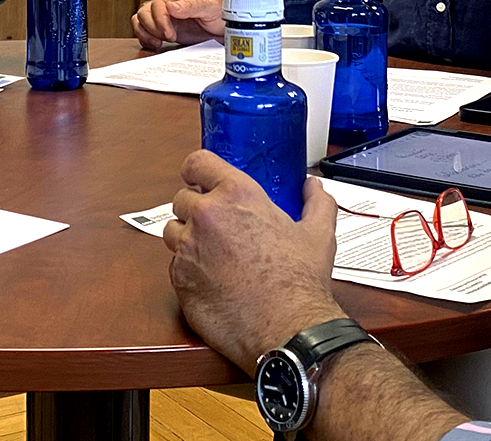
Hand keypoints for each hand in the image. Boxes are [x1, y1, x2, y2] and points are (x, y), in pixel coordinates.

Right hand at [131, 0, 224, 48]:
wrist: (225, 26)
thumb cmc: (221, 12)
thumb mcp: (212, 7)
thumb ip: (192, 6)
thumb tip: (170, 7)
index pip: (159, 2)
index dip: (160, 20)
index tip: (169, 34)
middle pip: (146, 11)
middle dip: (154, 27)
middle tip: (169, 38)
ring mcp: (164, 13)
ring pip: (141, 18)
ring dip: (146, 32)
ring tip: (159, 42)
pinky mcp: (162, 25)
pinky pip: (143, 28)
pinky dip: (145, 37)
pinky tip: (155, 43)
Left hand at [164, 150, 345, 367]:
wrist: (287, 328)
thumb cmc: (300, 282)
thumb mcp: (318, 234)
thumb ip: (316, 202)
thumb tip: (313, 187)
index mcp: (237, 195)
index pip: (197, 163)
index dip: (196, 170)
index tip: (200, 178)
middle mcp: (206, 216)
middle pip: (181, 199)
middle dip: (196, 209)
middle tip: (218, 226)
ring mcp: (188, 249)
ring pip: (172, 231)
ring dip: (187, 238)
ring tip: (213, 253)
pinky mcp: (179, 280)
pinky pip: (174, 265)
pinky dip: (188, 269)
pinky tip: (212, 279)